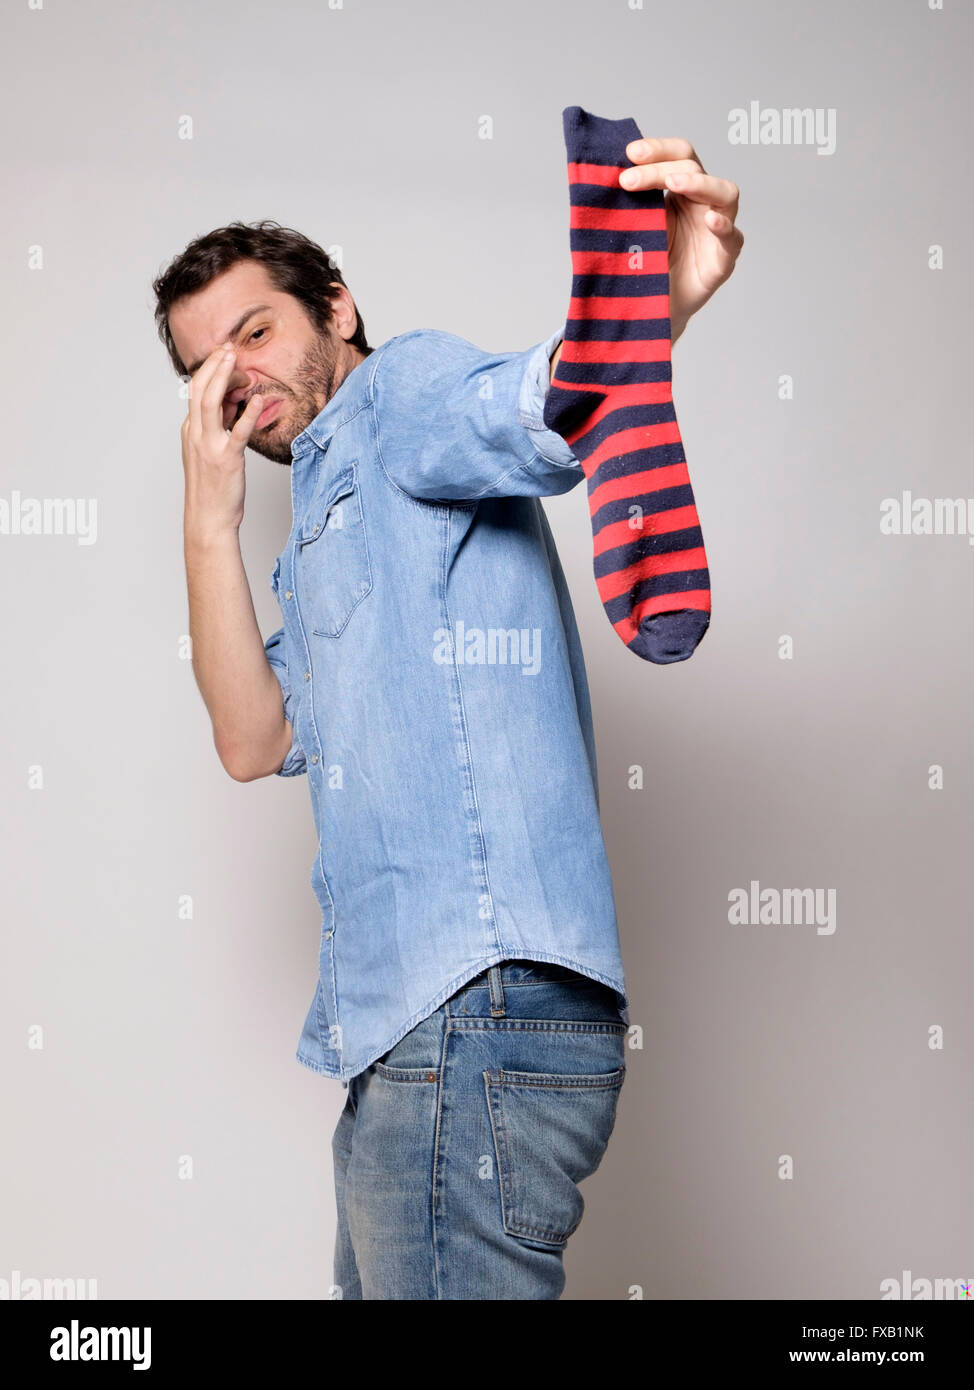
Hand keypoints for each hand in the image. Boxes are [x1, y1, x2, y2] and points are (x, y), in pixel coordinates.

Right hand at [180, 343, 264, 539]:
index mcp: (191, 431)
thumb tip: (236, 405)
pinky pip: (238, 432)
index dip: (211, 371)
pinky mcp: (226, 460)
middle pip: (199, 390)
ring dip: (223, 377)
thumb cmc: (213, 488)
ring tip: (235, 359)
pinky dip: (248, 413)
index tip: (225, 357)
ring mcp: (209, 446)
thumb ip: (222, 427)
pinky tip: (257, 398)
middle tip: (228, 347)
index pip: (197, 392)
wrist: (208, 519)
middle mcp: (196, 435)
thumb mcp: (212, 451)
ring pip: (210, 403)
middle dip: (213, 365)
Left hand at [620, 137, 743, 341]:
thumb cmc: (643, 264)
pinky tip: (710, 220)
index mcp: (681, 190)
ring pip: (725, 193)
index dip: (658, 149)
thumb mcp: (631, 226)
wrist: (648, 308)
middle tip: (628, 180)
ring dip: (699, 184)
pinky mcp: (723, 259)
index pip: (679, 155)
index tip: (629, 153)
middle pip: (693, 168)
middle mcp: (702, 204)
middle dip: (660, 168)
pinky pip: (732, 238)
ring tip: (674, 183)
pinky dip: (723, 226)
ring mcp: (716, 230)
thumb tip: (595, 172)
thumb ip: (624, 201)